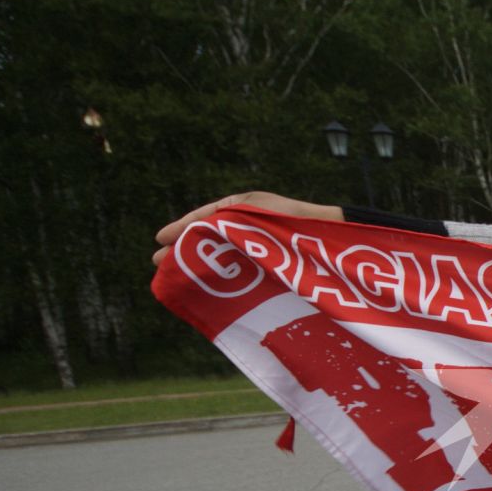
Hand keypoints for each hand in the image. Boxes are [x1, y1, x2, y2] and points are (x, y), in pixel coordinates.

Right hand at [152, 191, 342, 265]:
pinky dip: (221, 270)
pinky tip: (211, 285)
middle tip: (158, 262)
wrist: (332, 240)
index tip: (159, 240)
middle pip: (209, 234)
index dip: (181, 229)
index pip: (205, 216)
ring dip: (200, 261)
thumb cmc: (297, 225)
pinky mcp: (268, 258)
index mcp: (244, 205)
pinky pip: (238, 261)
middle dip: (185, 248)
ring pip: (221, 250)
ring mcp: (258, 241)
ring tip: (179, 275)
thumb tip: (194, 232)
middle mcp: (249, 222)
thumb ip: (226, 224)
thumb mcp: (253, 218)